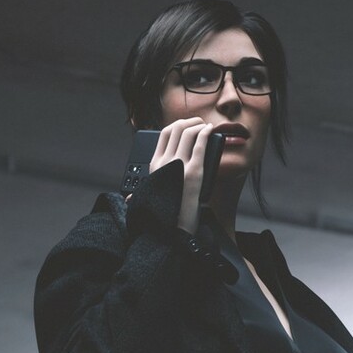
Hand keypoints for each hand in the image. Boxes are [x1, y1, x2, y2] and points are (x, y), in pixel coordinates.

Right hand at [148, 118, 217, 235]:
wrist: (173, 230)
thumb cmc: (167, 214)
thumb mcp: (153, 194)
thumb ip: (151, 183)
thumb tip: (142, 182)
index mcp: (154, 166)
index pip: (164, 134)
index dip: (177, 125)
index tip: (186, 126)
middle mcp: (164, 162)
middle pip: (177, 128)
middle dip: (190, 121)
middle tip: (199, 123)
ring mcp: (179, 165)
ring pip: (189, 132)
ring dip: (199, 125)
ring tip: (206, 127)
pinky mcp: (194, 171)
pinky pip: (200, 143)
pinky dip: (206, 133)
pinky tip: (211, 131)